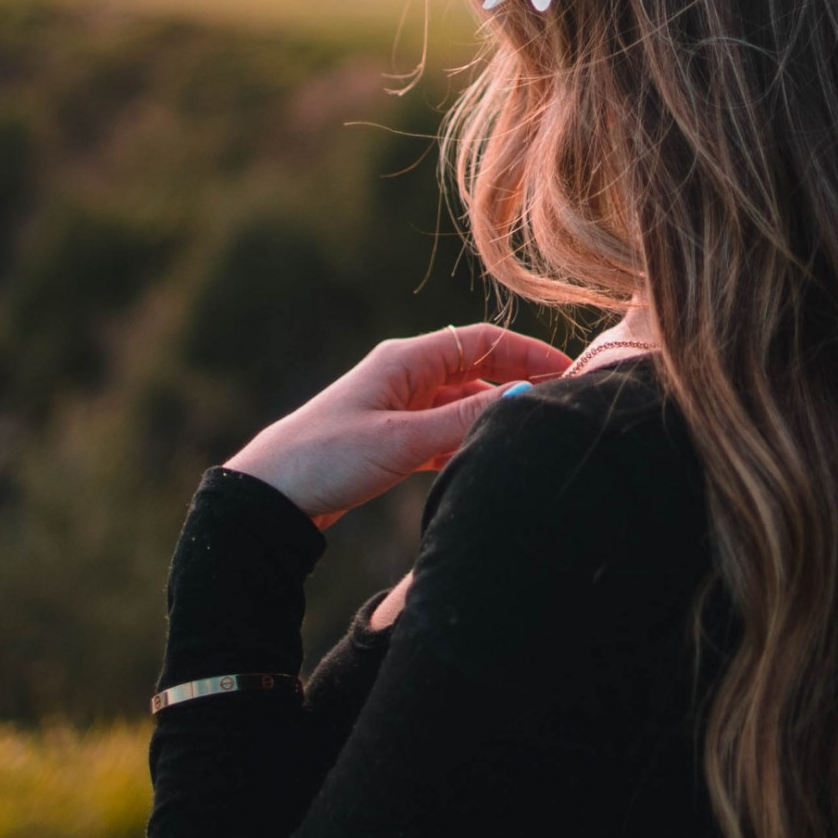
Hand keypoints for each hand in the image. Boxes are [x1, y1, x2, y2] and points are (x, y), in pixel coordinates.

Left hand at [226, 324, 569, 527]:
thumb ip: (463, 421)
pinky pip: (443, 429)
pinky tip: (487, 455)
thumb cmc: (327, 458)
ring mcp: (399, 405)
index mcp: (407, 359)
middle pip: (478, 367)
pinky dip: (468, 437)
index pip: (483, 341)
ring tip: (533, 431)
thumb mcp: (402, 441)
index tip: (568, 371)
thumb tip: (523, 401)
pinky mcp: (391, 437)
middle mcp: (406, 374)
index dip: (529, 352)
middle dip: (519, 380)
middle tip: (562, 402)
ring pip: (462, 400)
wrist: (268, 497)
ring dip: (495, 411)